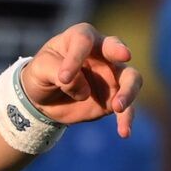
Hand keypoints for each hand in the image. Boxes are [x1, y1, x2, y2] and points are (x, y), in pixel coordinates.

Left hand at [20, 23, 142, 137]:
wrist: (44, 99)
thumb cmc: (42, 73)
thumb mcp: (39, 70)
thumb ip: (57, 72)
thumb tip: (84, 90)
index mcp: (80, 38)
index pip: (83, 40)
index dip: (75, 57)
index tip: (63, 78)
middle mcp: (101, 53)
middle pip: (116, 48)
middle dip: (119, 51)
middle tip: (124, 56)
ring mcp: (111, 75)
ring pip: (131, 77)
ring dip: (128, 91)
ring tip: (118, 107)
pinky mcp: (114, 98)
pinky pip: (127, 107)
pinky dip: (127, 118)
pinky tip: (124, 132)